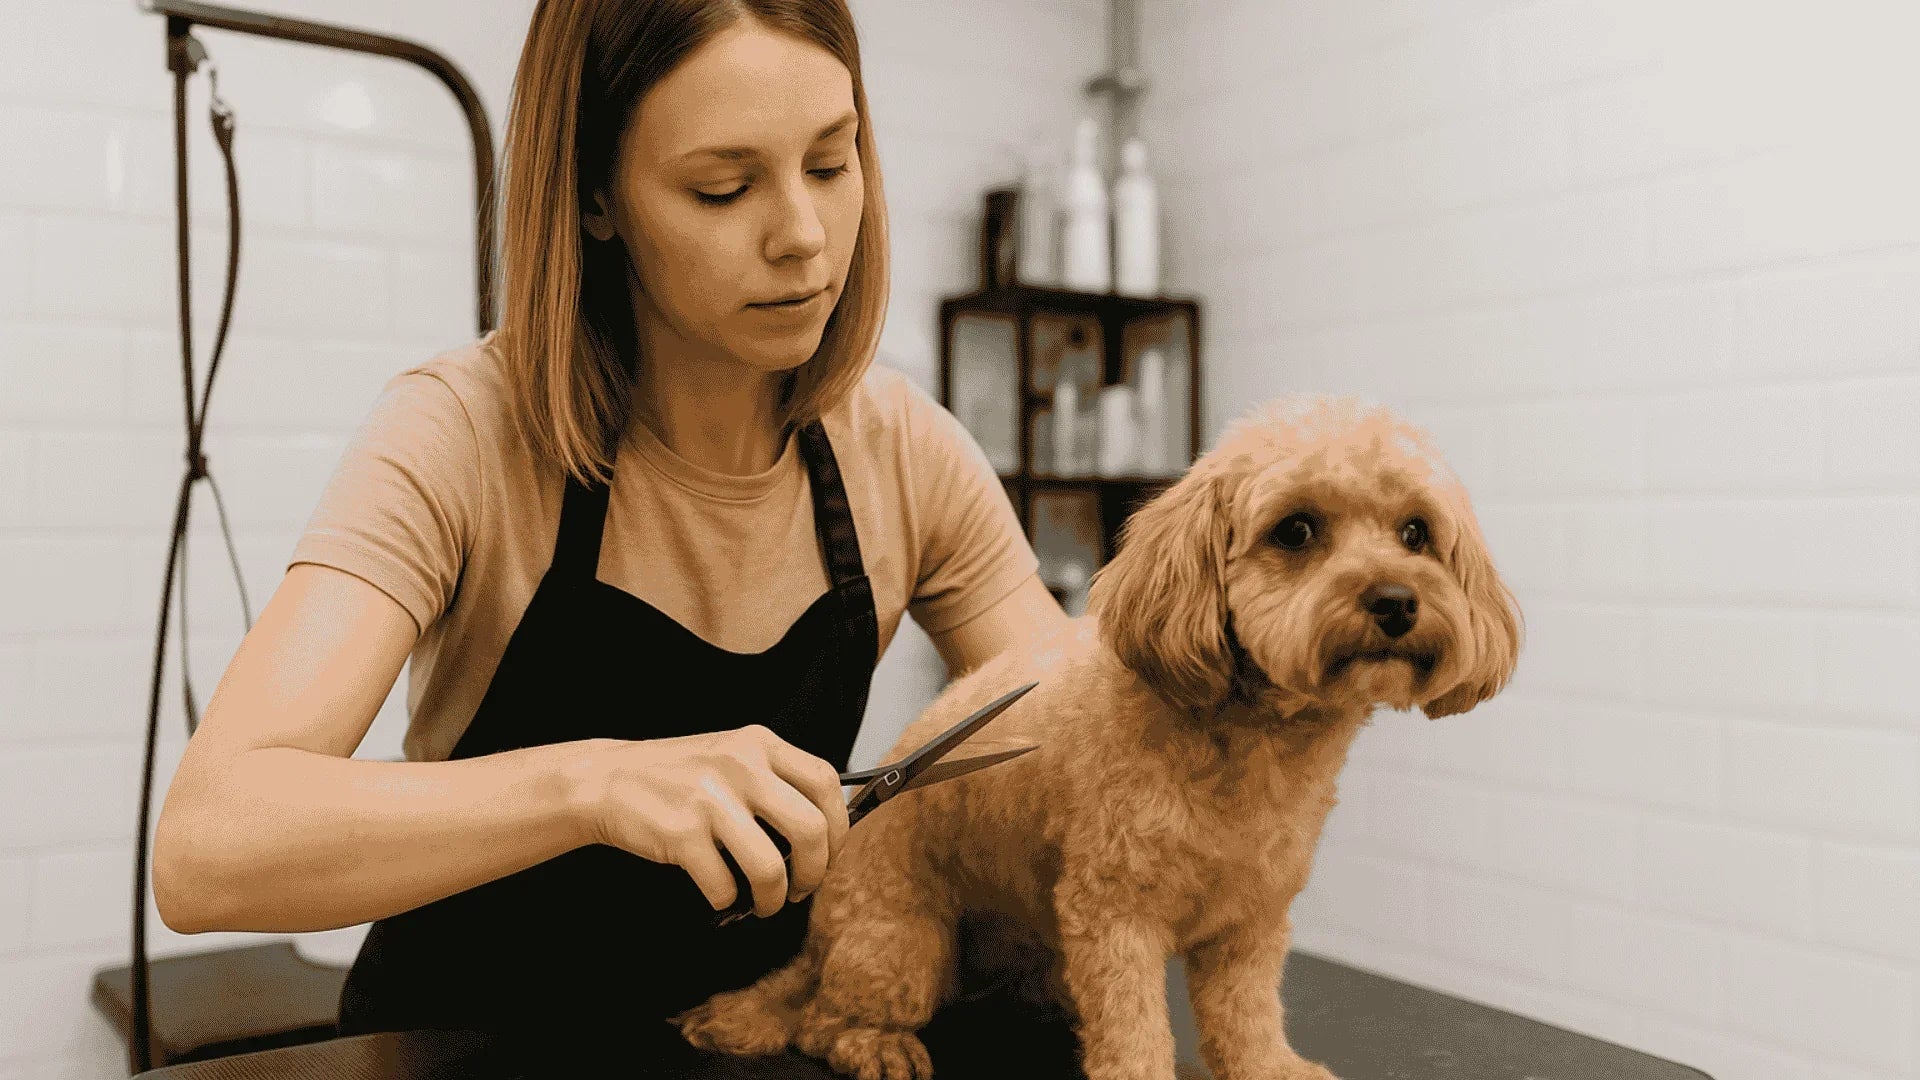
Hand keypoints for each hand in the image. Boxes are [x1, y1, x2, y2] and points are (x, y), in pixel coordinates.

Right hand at [573, 727, 849, 918]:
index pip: (826, 783)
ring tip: (765, 903)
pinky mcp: (681, 833)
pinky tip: (720, 893)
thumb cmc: (678, 776)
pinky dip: (726, 900)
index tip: (829, 854)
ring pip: (770, 867)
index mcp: (760, 744)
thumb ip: (775, 781)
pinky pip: (724, 885)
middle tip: (803, 888)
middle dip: (815, 872)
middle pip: (810, 829)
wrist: (607, 780)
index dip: (839, 826)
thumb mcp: (732, 757)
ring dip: (774, 898)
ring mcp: (710, 798)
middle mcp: (740, 766)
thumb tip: (823, 835)